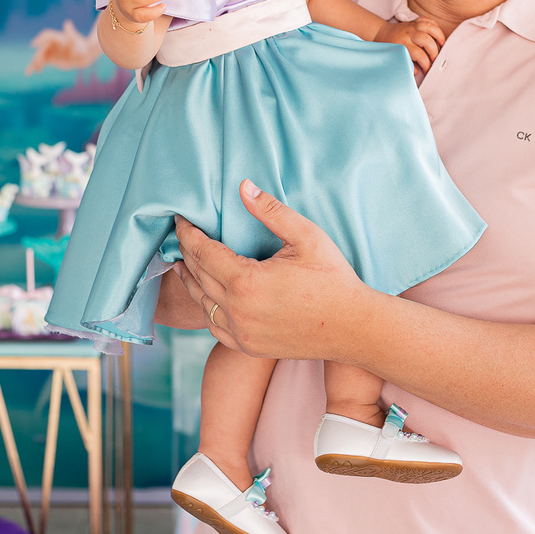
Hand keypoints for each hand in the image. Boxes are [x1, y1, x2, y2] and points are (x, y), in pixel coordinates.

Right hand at [24, 18, 101, 73]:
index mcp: (57, 37)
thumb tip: (67, 23)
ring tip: (29, 71)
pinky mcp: (50, 59)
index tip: (33, 44)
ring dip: (34, 63)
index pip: (46, 36)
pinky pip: (41, 62)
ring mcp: (50, 52)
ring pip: (39, 56)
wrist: (84, 55)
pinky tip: (28, 73)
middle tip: (37, 63)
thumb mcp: (77, 40)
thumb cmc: (82, 46)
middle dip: (38, 56)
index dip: (39, 39)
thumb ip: (71, 33)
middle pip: (42, 49)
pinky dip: (34, 67)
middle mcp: (52, 44)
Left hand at [174, 179, 371, 359]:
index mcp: (246, 281)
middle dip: (186, 253)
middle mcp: (238, 310)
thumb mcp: (306, 236)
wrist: (354, 327)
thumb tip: (243, 186)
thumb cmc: (333, 278)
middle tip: (180, 235)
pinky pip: (215, 327)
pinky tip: (206, 297)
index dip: (188, 234)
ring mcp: (242, 333)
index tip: (180, 220)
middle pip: (198, 276)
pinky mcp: (249, 347)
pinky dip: (206, 308)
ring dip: (191, 281)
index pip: (202, 252)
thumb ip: (271, 211)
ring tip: (183, 264)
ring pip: (202, 304)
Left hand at [376, 18, 445, 72]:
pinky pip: (428, 20)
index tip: (427, 70)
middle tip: (435, 60)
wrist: (382, 33)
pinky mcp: (415, 21)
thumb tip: (417, 71)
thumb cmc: (389, 47)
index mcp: (402, 44)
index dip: (426, 64)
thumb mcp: (394, 57)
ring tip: (442, 45)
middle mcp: (408, 34)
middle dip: (434, 52)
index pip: (419, 55)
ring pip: (429, 27)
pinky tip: (437, 34)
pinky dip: (435, 26)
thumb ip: (406, 64)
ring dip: (439, 36)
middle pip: (427, 41)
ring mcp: (412, 26)